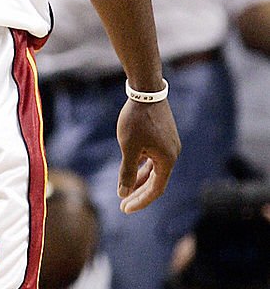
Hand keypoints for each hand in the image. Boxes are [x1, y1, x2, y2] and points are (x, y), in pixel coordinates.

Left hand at [116, 99, 180, 213]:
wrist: (145, 88)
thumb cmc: (136, 118)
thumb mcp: (128, 147)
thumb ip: (127, 172)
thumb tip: (124, 194)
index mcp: (167, 160)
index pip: (155, 190)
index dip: (140, 201)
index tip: (125, 208)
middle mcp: (172, 154)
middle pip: (156, 181)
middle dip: (139, 192)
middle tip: (123, 202)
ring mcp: (169, 144)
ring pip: (154, 168)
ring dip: (140, 177)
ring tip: (125, 187)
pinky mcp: (164, 135)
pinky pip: (154, 156)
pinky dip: (143, 164)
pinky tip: (132, 166)